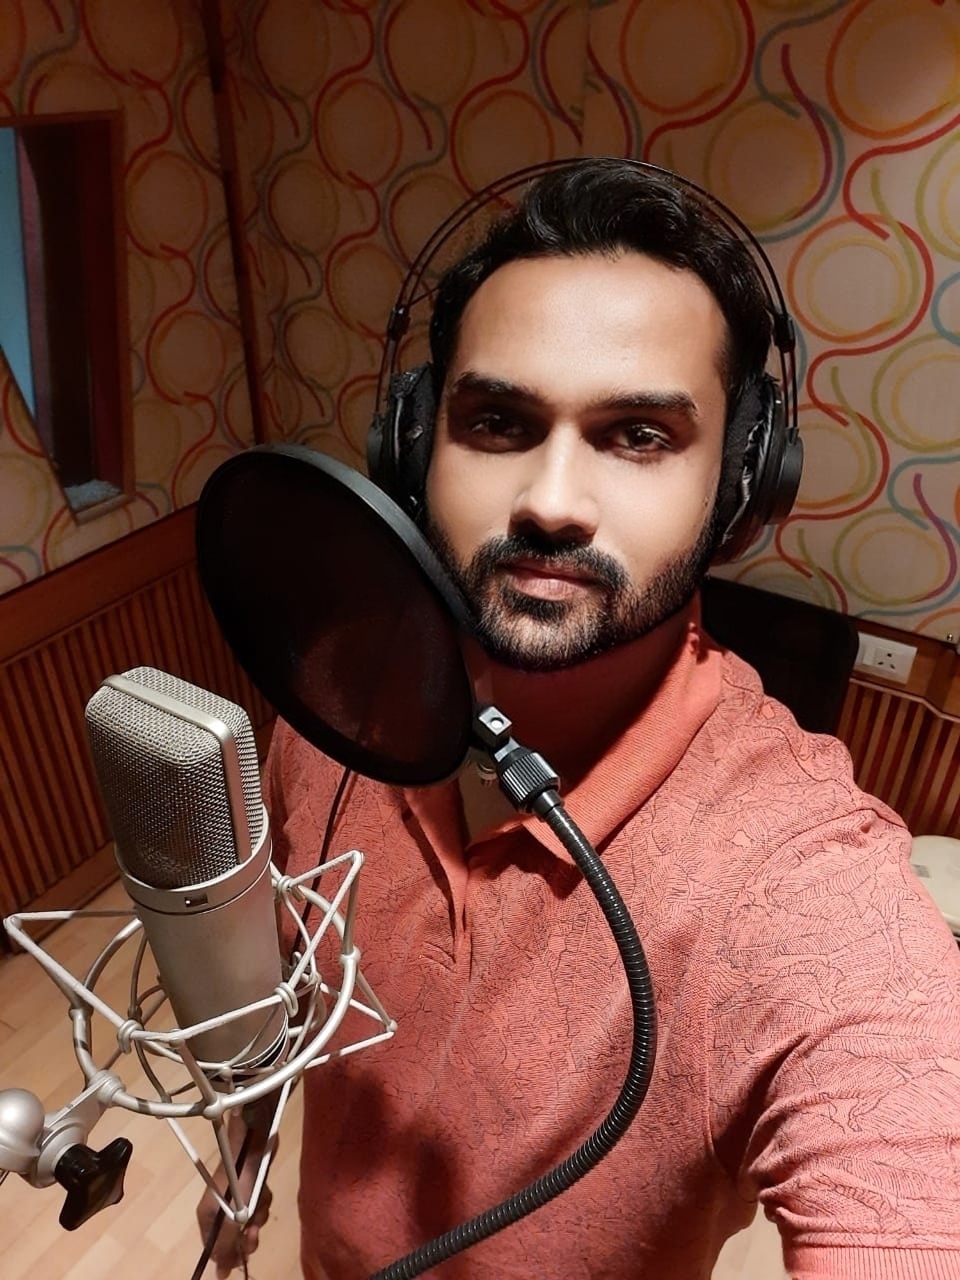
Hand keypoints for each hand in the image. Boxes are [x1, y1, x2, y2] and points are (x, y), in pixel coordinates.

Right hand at [196, 1099, 277, 1276]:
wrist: (254, 1138)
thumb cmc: (240, 1177)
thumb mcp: (233, 1217)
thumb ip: (227, 1246)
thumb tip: (221, 1275)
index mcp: (207, 1217)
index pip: (215, 1249)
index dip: (229, 1256)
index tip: (243, 1260)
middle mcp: (219, 1208)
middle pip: (234, 1236)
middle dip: (248, 1236)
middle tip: (255, 1232)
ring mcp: (235, 1196)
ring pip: (249, 1220)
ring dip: (258, 1216)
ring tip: (260, 1203)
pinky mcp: (250, 1185)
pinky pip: (258, 1204)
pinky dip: (263, 1201)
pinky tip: (264, 1190)